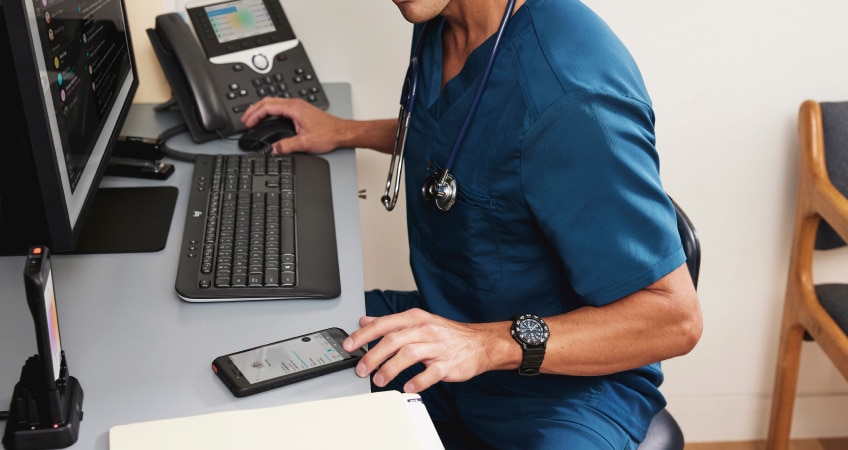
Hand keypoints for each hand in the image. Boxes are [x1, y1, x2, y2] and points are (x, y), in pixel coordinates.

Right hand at [240, 97, 345, 153]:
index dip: (254, 114)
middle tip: (245, 120)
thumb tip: (273, 149)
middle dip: (254, 110)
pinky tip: (267, 119)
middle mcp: (295, 104)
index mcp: (294, 108)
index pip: (267, 106)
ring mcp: (298, 107)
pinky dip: (270, 112)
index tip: (247, 123)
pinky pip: (280, 107)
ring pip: (273, 103)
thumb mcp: (305, 143)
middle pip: (268, 102)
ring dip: (261, 110)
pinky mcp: (300, 111)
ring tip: (252, 119)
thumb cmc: (329, 134)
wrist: (342, 132)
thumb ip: (286, 146)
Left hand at [342, 308, 494, 392]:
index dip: (364, 334)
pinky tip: (407, 387)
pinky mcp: (448, 364)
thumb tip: (365, 320)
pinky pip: (430, 373)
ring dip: (390, 369)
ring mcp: (438, 347)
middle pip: (394, 340)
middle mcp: (425, 330)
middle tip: (361, 369)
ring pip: (409, 354)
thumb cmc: (447, 334)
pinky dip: (417, 381)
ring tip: (379, 380)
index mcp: (416, 318)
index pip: (385, 324)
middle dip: (373, 355)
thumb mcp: (419, 321)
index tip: (349, 345)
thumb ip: (391, 322)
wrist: (480, 344)